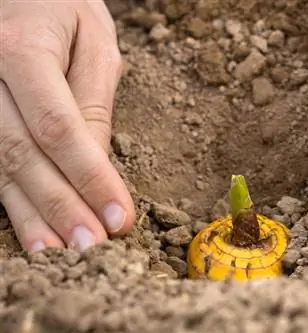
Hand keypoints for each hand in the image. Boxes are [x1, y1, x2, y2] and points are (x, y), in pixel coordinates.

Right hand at [0, 1, 134, 251]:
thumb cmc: (61, 7)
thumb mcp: (93, 41)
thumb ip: (94, 100)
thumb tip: (100, 165)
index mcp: (20, 48)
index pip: (60, 128)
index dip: (90, 177)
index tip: (119, 217)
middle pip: (22, 154)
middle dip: (62, 207)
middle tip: (93, 248)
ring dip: (32, 215)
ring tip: (60, 253)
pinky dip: (10, 200)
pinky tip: (31, 228)